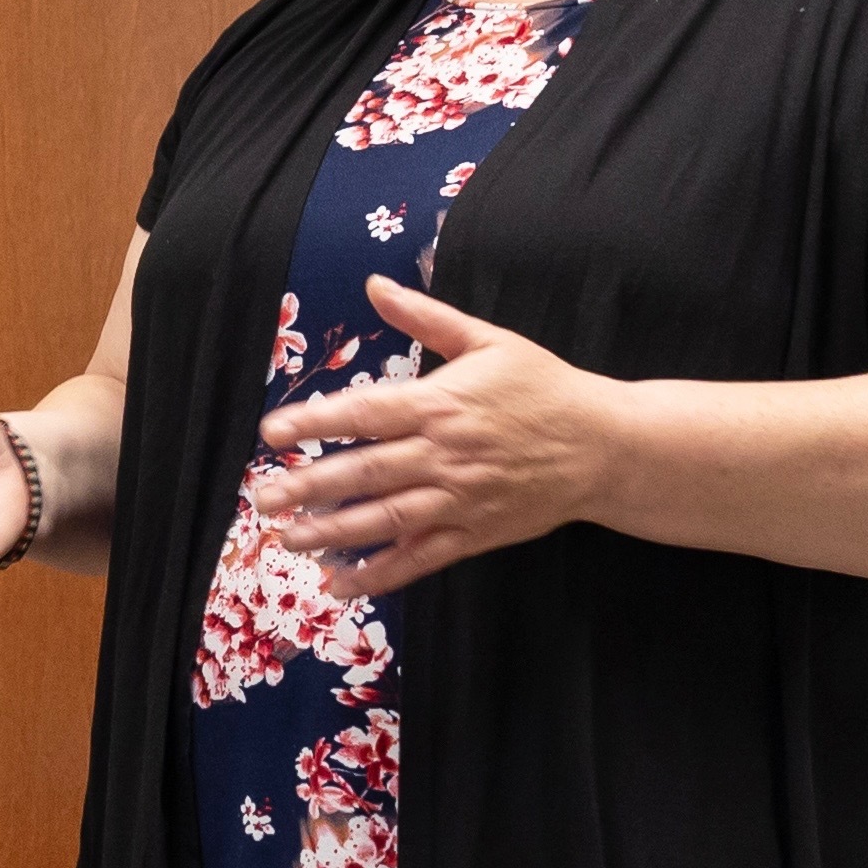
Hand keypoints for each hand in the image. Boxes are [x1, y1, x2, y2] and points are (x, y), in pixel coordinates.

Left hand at [257, 279, 620, 598]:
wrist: (603, 445)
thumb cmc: (543, 387)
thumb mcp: (488, 340)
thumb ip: (426, 317)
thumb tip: (374, 284)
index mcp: (441, 404)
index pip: (366, 414)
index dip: (316, 422)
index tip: (273, 432)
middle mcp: (443, 454)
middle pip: (366, 472)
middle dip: (310, 486)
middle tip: (264, 497)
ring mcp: (457, 499)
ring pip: (385, 520)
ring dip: (332, 533)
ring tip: (288, 538)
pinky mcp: (472, 534)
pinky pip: (418, 559)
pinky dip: (378, 574)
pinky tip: (339, 583)